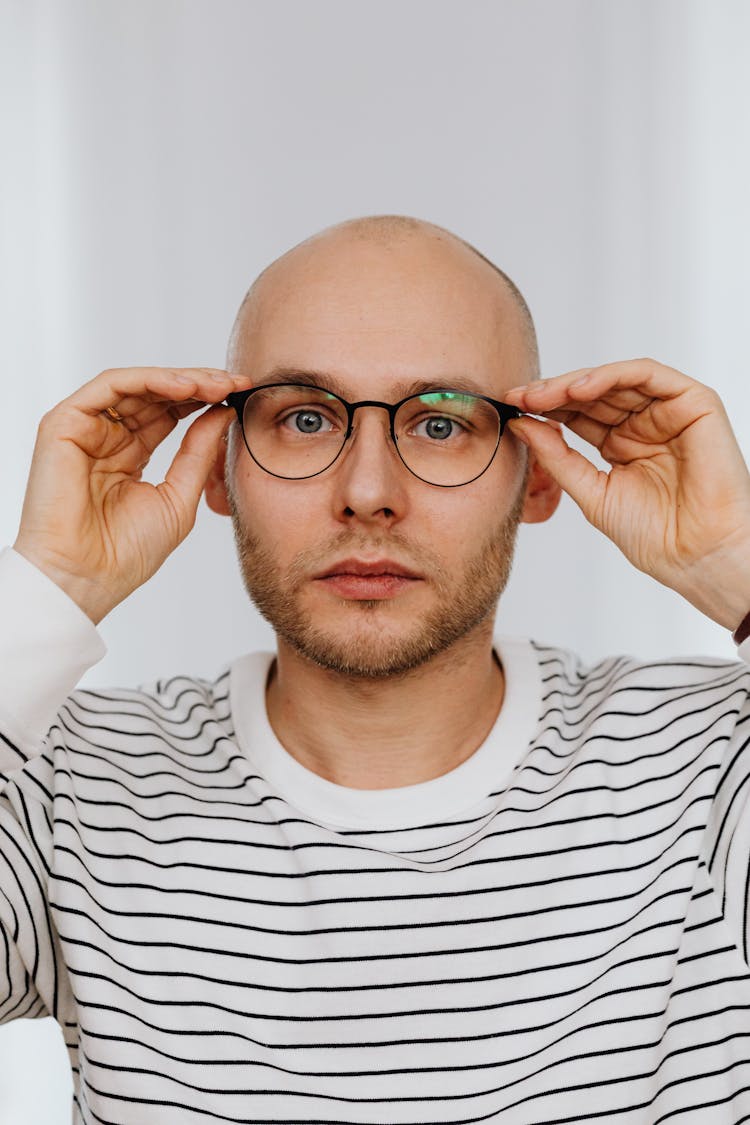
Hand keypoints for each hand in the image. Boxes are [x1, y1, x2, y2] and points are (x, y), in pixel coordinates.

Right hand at [13, 367, 250, 623]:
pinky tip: (184, 389)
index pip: (169, 414)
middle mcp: (105, 438)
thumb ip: (199, 453)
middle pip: (155, 394)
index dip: (205, 400)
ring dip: (179, 379)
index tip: (241, 394)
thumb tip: (223, 412)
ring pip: (136, 384)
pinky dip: (149, 380)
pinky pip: (111, 386)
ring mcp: (84, 429)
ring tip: (216, 384)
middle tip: (234, 382)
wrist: (87, 578)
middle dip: (199, 384)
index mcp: (129, 456)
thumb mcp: (179, 497)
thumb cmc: (125, 553)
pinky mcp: (65, 424)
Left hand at [504, 359, 749, 631]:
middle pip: (592, 394)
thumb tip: (522, 425)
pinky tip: (580, 388)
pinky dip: (612, 375)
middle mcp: (643, 424)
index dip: (544, 408)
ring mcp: (667, 412)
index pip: (577, 414)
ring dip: (575, 382)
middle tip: (520, 396)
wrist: (695, 555)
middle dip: (553, 392)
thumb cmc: (653, 535)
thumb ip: (557, 457)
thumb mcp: (591, 491)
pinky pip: (648, 375)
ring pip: (616, 380)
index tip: (511, 407)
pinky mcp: (693, 403)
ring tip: (543, 393)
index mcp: (620, 445)